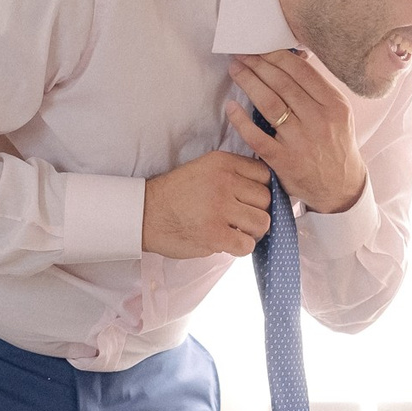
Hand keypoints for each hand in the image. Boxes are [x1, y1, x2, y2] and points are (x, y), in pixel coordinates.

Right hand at [143, 151, 273, 258]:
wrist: (145, 214)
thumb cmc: (176, 195)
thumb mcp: (203, 169)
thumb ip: (232, 174)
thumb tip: (265, 192)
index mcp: (222, 163)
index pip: (265, 175)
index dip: (262, 190)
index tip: (251, 201)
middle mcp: (224, 182)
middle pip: (266, 200)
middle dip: (258, 212)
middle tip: (243, 220)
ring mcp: (219, 208)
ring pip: (261, 222)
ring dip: (253, 231)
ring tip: (238, 232)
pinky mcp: (214, 234)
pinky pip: (247, 244)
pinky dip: (241, 247)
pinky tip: (228, 243)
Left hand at [227, 51, 366, 213]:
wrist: (340, 187)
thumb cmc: (335, 144)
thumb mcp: (337, 113)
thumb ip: (317, 88)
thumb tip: (294, 56)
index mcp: (334, 104)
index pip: (301, 72)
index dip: (276, 56)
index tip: (259, 48)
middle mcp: (319, 121)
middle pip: (282, 83)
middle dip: (258, 64)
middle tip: (241, 54)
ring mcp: (300, 142)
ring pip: (269, 104)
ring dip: (249, 82)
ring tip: (235, 70)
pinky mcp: (283, 161)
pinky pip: (257, 136)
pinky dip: (241, 120)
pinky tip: (231, 106)